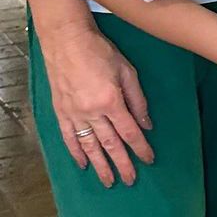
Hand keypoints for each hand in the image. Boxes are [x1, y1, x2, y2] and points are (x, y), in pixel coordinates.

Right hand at [37, 19, 153, 187]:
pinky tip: (84, 163)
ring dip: (100, 165)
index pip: (129, 131)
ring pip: (90, 146)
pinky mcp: (61, 113)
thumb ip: (137, 99)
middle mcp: (92, 112)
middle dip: (122, 163)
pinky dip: (77, 153)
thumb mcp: (127, 70)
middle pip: (110, 144)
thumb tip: (146, 123)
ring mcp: (74, 114)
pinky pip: (70, 138)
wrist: (68, 42)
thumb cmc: (101, 52)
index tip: (148, 159)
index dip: (140, 147)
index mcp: (111, 101)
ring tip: (108, 180)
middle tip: (130, 179)